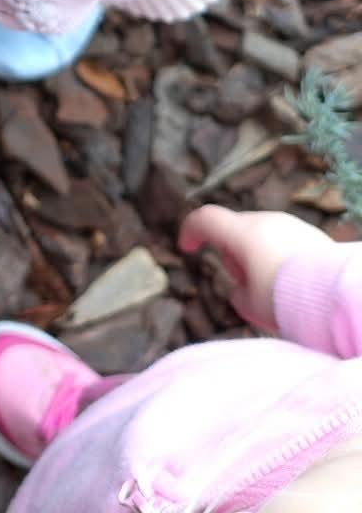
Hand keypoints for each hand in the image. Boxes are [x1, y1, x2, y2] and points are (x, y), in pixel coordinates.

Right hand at [179, 206, 333, 329]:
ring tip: (273, 287)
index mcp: (243, 233)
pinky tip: (293, 282)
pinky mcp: (311, 233)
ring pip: (261, 234)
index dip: (191, 231)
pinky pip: (284, 240)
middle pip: (235, 229)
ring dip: (257, 255)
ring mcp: (290, 224)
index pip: (206, 219)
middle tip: (244, 282)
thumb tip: (243, 287)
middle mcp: (265, 220)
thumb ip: (237, 293)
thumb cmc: (287, 300)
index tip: (187, 247)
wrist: (337, 295)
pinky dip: (279, 256)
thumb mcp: (251, 306)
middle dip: (233, 253)